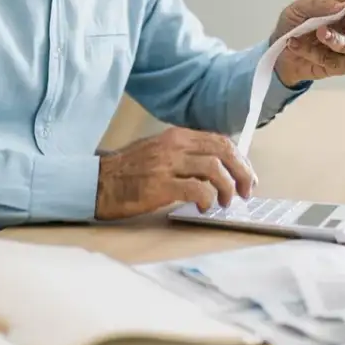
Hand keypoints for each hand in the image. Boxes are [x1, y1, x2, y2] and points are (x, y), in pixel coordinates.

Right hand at [95, 128, 257, 218]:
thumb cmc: (128, 171)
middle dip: (241, 172)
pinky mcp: (160, 186)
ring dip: (227, 188)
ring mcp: (167, 165)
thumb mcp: (159, 151)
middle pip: (223, 152)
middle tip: (245, 191)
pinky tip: (204, 208)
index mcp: (176, 136)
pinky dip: (207, 200)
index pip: (220, 141)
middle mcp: (174, 145)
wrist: (98, 182)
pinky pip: (197, 190)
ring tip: (224, 202)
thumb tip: (217, 169)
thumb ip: (186, 155)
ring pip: (214, 169)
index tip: (246, 176)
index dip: (239, 159)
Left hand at [271, 0, 344, 84]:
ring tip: (316, 33)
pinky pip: (336, 61)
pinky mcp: (339, 65)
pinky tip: (298, 47)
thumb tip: (340, 4)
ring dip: (333, 38)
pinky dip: (315, 53)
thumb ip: (317, 4)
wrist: (277, 55)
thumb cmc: (290, 28)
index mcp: (337, 8)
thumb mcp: (296, 10)